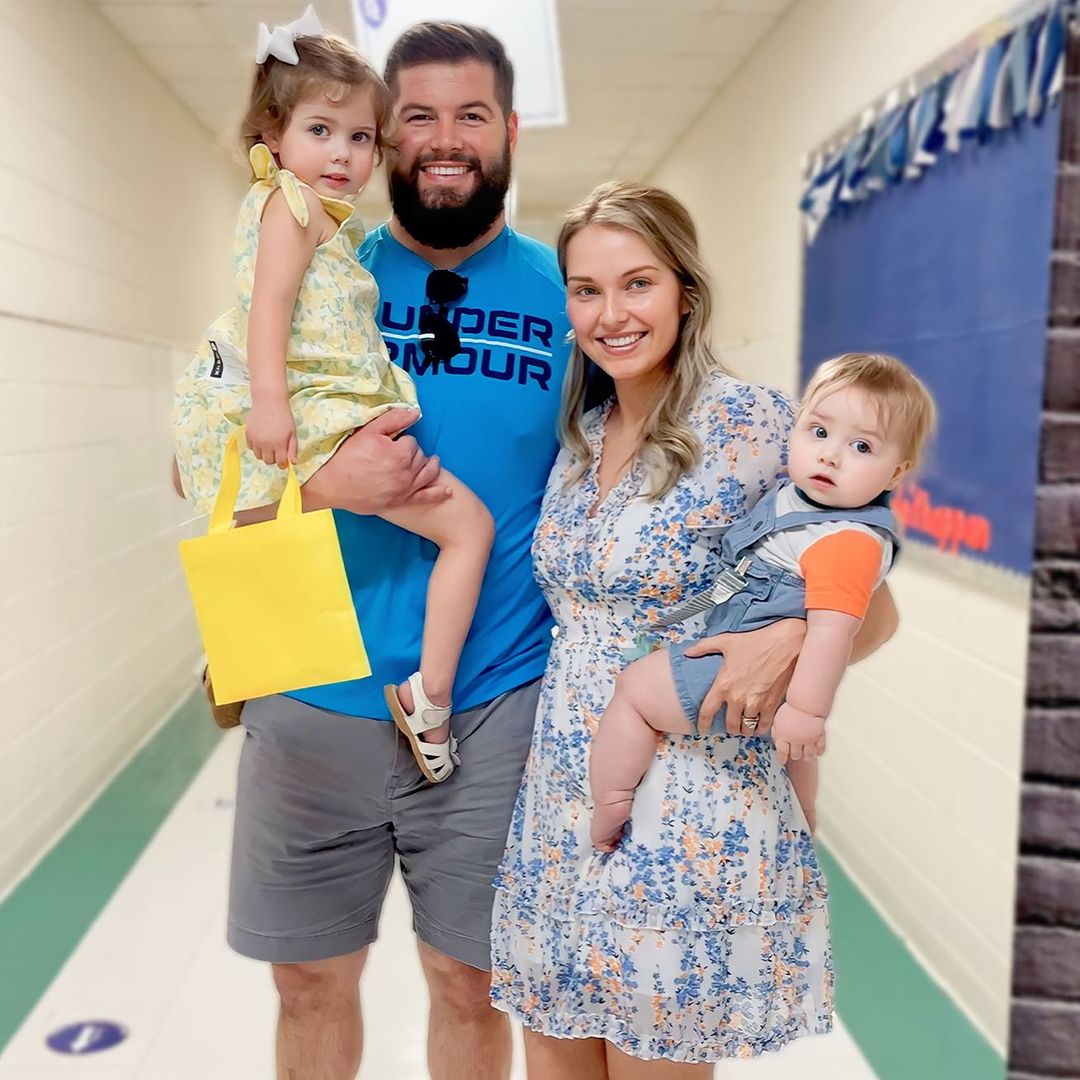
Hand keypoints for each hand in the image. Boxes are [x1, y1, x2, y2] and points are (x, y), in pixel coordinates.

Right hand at [246, 399, 296, 468]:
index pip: (280, 463)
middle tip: (277, 450)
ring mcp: (256, 440)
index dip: (283, 463)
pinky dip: (256, 446)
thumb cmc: (284, 416)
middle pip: (268, 462)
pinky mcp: (248, 435)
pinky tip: (261, 439)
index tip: (284, 460)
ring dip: (264, 453)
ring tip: (268, 444)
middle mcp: (266, 444)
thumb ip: (293, 448)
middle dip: (273, 459)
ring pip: (258, 456)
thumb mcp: (292, 432)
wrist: (269, 401)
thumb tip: (293, 463)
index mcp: (280, 444)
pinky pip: (250, 448)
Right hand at [302, 408, 449, 515]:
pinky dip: (438, 493)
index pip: (411, 441)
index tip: (389, 443)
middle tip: (397, 452)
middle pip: (420, 457)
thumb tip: (415, 411)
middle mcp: (407, 473)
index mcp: (401, 453)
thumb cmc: (347, 456)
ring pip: (427, 473)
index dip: (400, 440)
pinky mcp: (401, 501)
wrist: (331, 484)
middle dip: (412, 452)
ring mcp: (406, 489)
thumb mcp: (368, 431)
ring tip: (431, 461)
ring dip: (430, 466)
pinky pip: (425, 497)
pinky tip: (447, 491)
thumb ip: (394, 418)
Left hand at [683, 618, 804, 735]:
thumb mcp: (725, 641)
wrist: (785, 643)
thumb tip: (688, 652)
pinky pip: (764, 725)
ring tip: (745, 726)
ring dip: (745, 729)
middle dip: (729, 728)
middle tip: (730, 726)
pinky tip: (759, 725)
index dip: (703, 724)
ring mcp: (756, 703)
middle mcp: (738, 698)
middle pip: (730, 725)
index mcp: (723, 684)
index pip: (707, 711)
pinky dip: (760, 728)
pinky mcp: (771, 704)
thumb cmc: (755, 640)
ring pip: (747, 727)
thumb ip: (704, 647)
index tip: (703, 728)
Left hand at [772, 702, 826, 763]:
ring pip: (809, 755)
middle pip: (796, 755)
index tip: (783, 759)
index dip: (782, 757)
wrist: (806, 701)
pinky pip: (821, 749)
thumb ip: (776, 731)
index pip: (782, 752)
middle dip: (795, 755)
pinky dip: (819, 751)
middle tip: (795, 753)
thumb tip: (776, 740)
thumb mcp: (778, 719)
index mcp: (784, 736)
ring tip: (806, 754)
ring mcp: (809, 739)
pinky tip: (817, 750)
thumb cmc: (791, 708)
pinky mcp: (819, 736)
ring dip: (807, 756)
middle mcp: (796, 740)